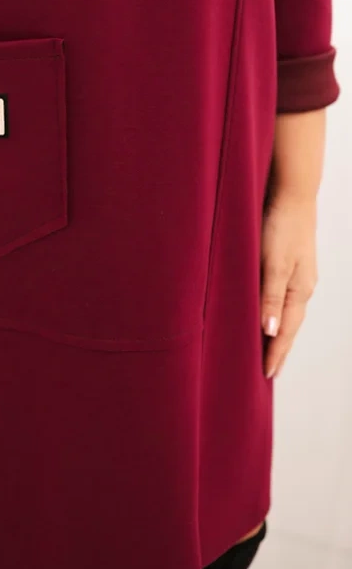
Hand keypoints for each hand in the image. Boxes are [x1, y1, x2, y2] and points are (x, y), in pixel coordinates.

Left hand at [260, 191, 317, 378]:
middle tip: (268, 372)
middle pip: (289, 325)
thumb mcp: (273, 263)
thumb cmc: (281, 225)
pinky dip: (275, 312)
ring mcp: (296, 275)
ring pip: (286, 312)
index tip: (267, 375)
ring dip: (277, 332)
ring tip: (268, 350)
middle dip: (279, 348)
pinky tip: (267, 314)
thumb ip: (270, 297)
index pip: (286, 331)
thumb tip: (270, 331)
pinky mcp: (288, 263)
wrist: (291, 193)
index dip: (276, 353)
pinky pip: (281, 297)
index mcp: (299, 290)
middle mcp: (301, 286)